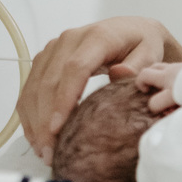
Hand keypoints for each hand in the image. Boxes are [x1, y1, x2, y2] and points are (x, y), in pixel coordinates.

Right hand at [15, 16, 181, 163]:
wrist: (132, 31)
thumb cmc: (143, 44)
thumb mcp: (151, 52)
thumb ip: (139, 65)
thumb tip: (119, 73)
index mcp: (97, 37)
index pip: (75, 69)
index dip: (64, 99)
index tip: (57, 127)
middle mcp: (69, 40)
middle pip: (49, 82)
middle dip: (45, 120)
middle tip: (50, 150)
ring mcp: (53, 49)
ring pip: (34, 87)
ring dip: (34, 121)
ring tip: (44, 150)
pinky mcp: (45, 60)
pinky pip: (30, 88)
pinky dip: (31, 114)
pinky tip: (37, 135)